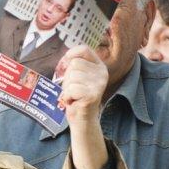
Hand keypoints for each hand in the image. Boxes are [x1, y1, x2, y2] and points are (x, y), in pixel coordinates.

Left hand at [58, 46, 109, 168]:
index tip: (66, 59)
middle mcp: (102, 74)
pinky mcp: (92, 95)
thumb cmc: (77, 96)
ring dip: (67, 87)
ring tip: (74, 95)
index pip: (84, 50)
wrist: (82, 118)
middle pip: (75, 64)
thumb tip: (66, 56)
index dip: (72, 53)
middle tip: (73, 89)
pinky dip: (67, 96)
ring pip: (72, 76)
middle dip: (68, 77)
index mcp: (100, 66)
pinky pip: (71, 89)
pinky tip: (74, 101)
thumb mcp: (78, 77)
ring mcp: (99, 84)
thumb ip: (75, 65)